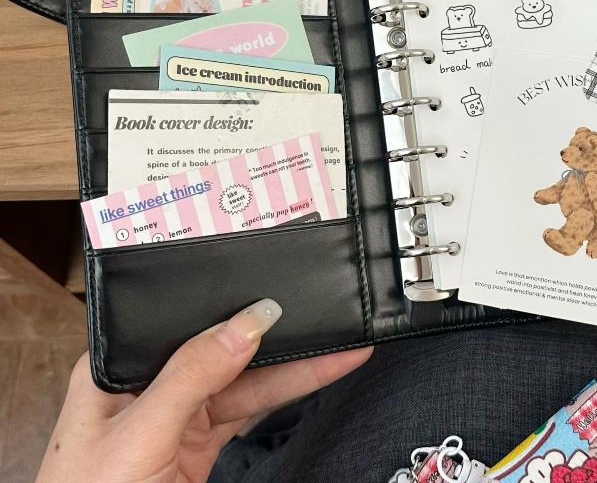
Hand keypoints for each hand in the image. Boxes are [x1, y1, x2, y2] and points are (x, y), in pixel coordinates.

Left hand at [36, 298, 371, 482]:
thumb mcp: (140, 433)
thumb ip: (193, 375)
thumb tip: (250, 320)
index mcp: (119, 364)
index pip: (185, 319)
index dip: (233, 301)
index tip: (282, 287)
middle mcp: (150, 382)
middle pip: (225, 348)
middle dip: (277, 335)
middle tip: (328, 316)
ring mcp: (177, 415)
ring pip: (245, 380)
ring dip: (293, 368)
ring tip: (341, 348)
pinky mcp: (198, 445)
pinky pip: (248, 411)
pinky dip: (282, 396)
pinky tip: (312, 377)